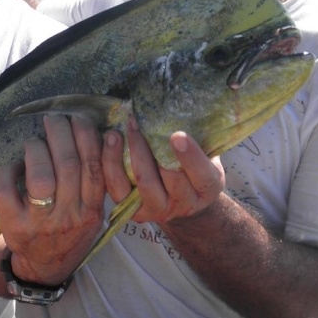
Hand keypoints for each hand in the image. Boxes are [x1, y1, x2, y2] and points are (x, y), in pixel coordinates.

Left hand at [0, 115, 105, 283]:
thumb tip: (97, 135)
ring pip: (40, 176)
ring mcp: (40, 222)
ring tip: (35, 141)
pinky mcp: (14, 225)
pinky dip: (9, 170)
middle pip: (68, 166)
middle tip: (54, 119)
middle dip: (60, 134)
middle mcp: (68, 216)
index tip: (81, 119)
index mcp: (91, 211)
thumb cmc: (69, 231)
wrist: (45, 267)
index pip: (93, 169)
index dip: (88, 139)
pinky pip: (6, 190)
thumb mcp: (91, 213)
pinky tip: (14, 165)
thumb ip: (94, 183)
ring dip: (37, 149)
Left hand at [102, 119, 224, 223]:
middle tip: (137, 123)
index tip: (177, 135)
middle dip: (151, 149)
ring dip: (130, 153)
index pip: (203, 176)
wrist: (179, 196)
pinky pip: (118, 187)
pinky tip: (110, 140)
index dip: (191, 157)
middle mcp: (184, 204)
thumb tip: (180, 108)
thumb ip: (198, 139)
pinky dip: (111, 163)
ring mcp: (158, 210)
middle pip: (170, 179)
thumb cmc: (192, 164)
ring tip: (120, 130)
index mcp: (206, 189)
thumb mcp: (205, 153)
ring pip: (142, 183)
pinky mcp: (134, 210)